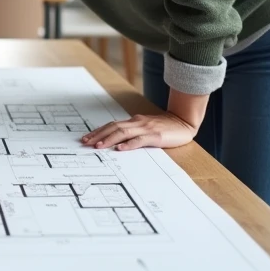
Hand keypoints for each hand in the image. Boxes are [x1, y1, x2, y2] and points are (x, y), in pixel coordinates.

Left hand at [81, 112, 198, 151]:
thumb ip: (133, 133)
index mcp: (134, 121)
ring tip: (98, 146)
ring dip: (109, 139)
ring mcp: (146, 128)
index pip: (112, 125)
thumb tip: (116, 142)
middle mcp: (137, 123)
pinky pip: (140, 140)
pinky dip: (129, 144)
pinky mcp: (155, 135)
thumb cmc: (164, 127)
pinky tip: (121, 149)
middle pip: (114, 127)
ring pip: (123, 132)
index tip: (86, 138)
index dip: (98, 131)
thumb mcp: (145, 129)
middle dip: (98, 135)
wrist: (184, 122)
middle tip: (86, 142)